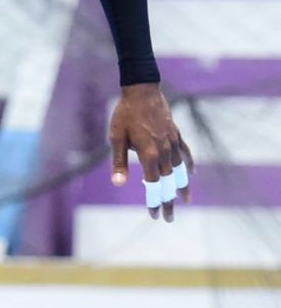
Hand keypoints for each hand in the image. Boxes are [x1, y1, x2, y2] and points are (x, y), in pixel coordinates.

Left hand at [108, 83, 193, 222]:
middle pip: (168, 182)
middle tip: (169, 218)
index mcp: (149, 154)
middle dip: (169, 201)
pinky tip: (191, 173)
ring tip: (185, 200)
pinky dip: (189, 164)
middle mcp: (164, 151)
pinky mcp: (176, 134)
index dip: (154, 201)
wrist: (142, 89)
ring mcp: (172, 142)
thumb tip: (118, 183)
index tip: (155, 215)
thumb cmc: (125, 113)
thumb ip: (119, 162)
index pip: (153, 185)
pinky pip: (185, 152)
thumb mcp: (116, 137)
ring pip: (180, 170)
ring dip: (182, 186)